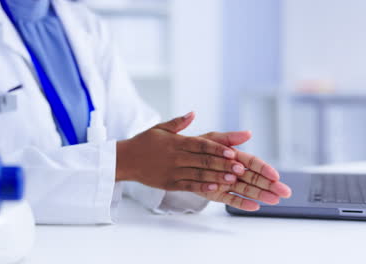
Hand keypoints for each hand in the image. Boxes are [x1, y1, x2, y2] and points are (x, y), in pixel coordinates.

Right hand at [116, 112, 247, 191]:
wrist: (125, 160)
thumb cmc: (144, 142)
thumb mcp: (159, 128)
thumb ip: (178, 122)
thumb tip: (193, 113)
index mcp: (176, 142)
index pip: (200, 144)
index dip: (217, 148)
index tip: (233, 151)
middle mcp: (176, 157)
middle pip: (203, 160)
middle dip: (223, 164)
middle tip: (241, 167)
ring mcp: (172, 171)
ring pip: (199, 174)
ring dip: (217, 177)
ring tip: (233, 179)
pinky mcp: (169, 183)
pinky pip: (188, 186)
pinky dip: (202, 187)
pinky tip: (216, 188)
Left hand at [196, 131, 291, 210]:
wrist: (178, 160)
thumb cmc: (197, 147)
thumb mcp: (212, 139)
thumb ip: (229, 138)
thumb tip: (248, 133)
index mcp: (234, 156)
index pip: (253, 163)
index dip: (264, 169)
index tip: (275, 175)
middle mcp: (233, 171)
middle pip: (254, 178)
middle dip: (270, 185)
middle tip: (285, 192)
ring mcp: (226, 183)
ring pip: (246, 190)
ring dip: (260, 195)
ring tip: (275, 201)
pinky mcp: (218, 194)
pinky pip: (231, 199)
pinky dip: (242, 203)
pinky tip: (255, 207)